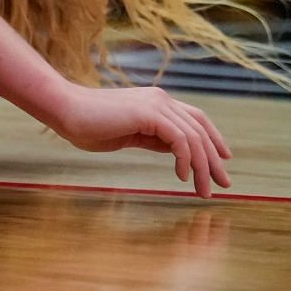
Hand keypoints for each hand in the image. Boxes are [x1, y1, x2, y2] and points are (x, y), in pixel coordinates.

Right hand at [50, 85, 232, 197]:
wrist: (66, 111)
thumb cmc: (90, 125)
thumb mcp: (130, 135)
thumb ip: (154, 139)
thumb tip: (178, 151)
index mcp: (157, 102)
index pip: (196, 119)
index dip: (214, 139)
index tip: (223, 161)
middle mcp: (161, 99)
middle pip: (201, 129)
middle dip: (214, 160)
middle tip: (224, 185)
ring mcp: (156, 104)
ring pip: (194, 137)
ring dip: (202, 167)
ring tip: (203, 190)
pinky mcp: (148, 114)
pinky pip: (179, 139)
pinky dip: (185, 160)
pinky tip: (180, 176)